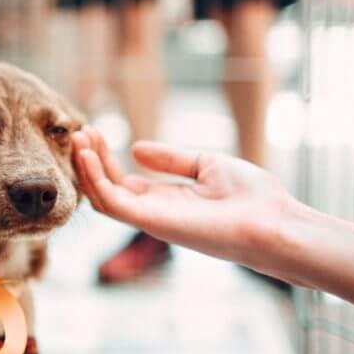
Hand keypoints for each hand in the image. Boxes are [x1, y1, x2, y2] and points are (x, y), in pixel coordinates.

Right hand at [72, 129, 299, 275]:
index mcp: (168, 200)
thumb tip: (136, 149)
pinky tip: (88, 155)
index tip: (94, 131)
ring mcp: (152, 219)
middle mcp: (155, 212)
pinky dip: (96, 179)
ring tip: (79, 139)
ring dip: (87, 168)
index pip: (123, 182)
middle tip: (80, 132)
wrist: (274, 221)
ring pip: (103, 197)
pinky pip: (112, 202)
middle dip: (90, 160)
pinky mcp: (152, 222)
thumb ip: (171, 159)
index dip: (104, 158)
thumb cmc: (252, 197)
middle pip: (108, 188)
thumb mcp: (207, 164)